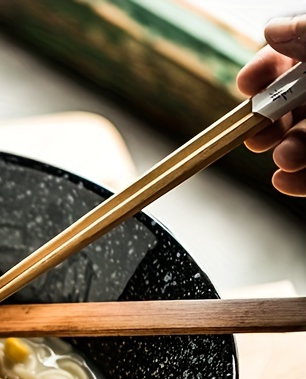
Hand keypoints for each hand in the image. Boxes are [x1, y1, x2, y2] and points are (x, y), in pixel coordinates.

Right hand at [236, 16, 305, 195]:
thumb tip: (273, 29)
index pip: (289, 62)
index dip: (265, 71)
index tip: (248, 84)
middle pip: (287, 108)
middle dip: (266, 122)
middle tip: (258, 133)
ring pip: (297, 144)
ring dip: (285, 153)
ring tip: (285, 157)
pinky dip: (297, 181)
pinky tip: (287, 180)